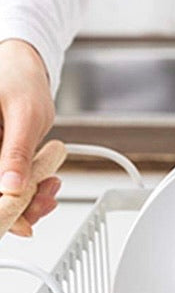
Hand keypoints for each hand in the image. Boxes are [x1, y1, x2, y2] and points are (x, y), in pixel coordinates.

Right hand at [0, 39, 59, 236]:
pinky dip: (28, 187)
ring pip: (1, 188)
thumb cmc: (19, 80)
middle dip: (19, 204)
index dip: (1, 209)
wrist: (22, 66)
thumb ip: (16, 152)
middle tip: (46, 203)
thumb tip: (10, 188)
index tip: (21, 226)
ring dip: (27, 198)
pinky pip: (7, 180)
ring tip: (51, 190)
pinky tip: (46, 185)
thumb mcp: (24, 116)